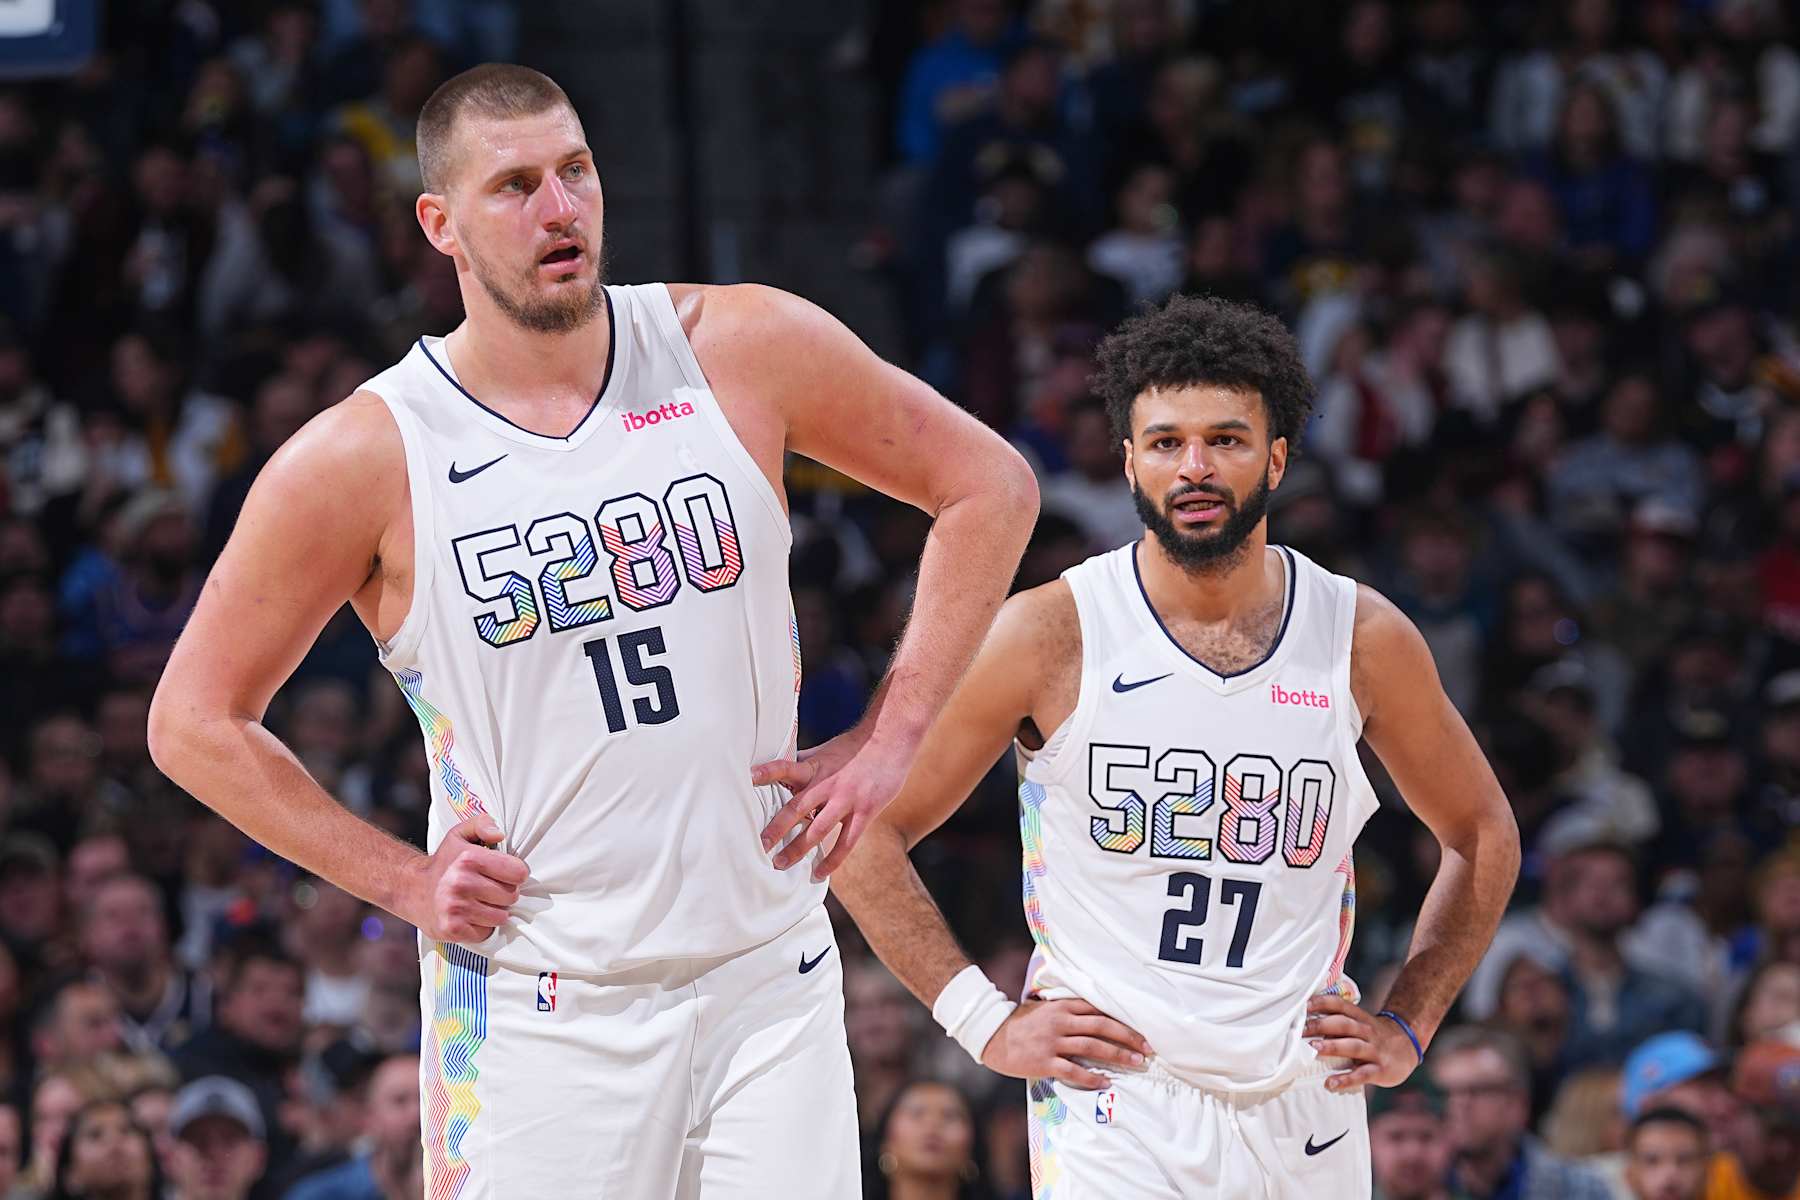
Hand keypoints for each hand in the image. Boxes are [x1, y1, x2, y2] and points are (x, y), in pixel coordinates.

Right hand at [400, 815, 528, 944]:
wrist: (412, 889)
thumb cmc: (445, 862)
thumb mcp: (461, 834)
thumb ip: (483, 823)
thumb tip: (499, 834)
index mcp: (469, 859)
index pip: (518, 872)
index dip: (515, 873)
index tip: (504, 873)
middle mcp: (461, 883)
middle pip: (512, 896)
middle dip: (504, 892)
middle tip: (488, 888)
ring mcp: (456, 908)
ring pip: (501, 917)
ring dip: (494, 911)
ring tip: (479, 901)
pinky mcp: (453, 929)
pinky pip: (486, 932)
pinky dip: (482, 926)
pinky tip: (470, 915)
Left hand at [752, 726, 912, 879]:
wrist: (892, 739)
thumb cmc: (856, 746)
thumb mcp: (826, 750)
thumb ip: (805, 763)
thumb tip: (782, 767)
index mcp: (815, 767)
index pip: (786, 767)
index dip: (768, 772)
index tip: (748, 777)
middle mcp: (827, 784)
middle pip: (796, 809)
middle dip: (776, 829)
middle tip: (759, 846)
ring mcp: (846, 800)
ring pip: (817, 830)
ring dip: (797, 849)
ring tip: (780, 864)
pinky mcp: (865, 811)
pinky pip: (846, 842)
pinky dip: (832, 860)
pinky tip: (819, 872)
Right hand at [981, 999, 1150, 1088]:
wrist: (991, 1035)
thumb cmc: (1019, 1022)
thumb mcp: (1043, 1008)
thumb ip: (1066, 1009)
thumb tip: (1092, 1014)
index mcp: (1061, 1007)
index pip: (1099, 1010)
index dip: (1122, 1021)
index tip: (1140, 1031)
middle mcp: (1060, 1022)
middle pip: (1102, 1027)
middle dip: (1128, 1038)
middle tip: (1147, 1049)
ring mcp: (1052, 1042)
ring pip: (1092, 1047)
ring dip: (1117, 1055)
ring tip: (1135, 1063)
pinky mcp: (1044, 1062)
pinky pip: (1073, 1071)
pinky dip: (1091, 1077)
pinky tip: (1105, 1082)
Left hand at [1305, 995, 1419, 1091]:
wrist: (1408, 1047)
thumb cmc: (1373, 1036)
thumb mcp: (1360, 1023)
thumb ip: (1338, 1021)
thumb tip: (1304, 1022)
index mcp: (1359, 1017)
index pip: (1339, 1005)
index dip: (1321, 1003)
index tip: (1303, 1005)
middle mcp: (1367, 1031)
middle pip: (1343, 1024)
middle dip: (1321, 1025)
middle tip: (1301, 1030)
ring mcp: (1375, 1050)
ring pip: (1352, 1046)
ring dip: (1332, 1047)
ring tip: (1313, 1050)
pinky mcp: (1380, 1070)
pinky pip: (1362, 1074)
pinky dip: (1346, 1079)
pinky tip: (1330, 1084)